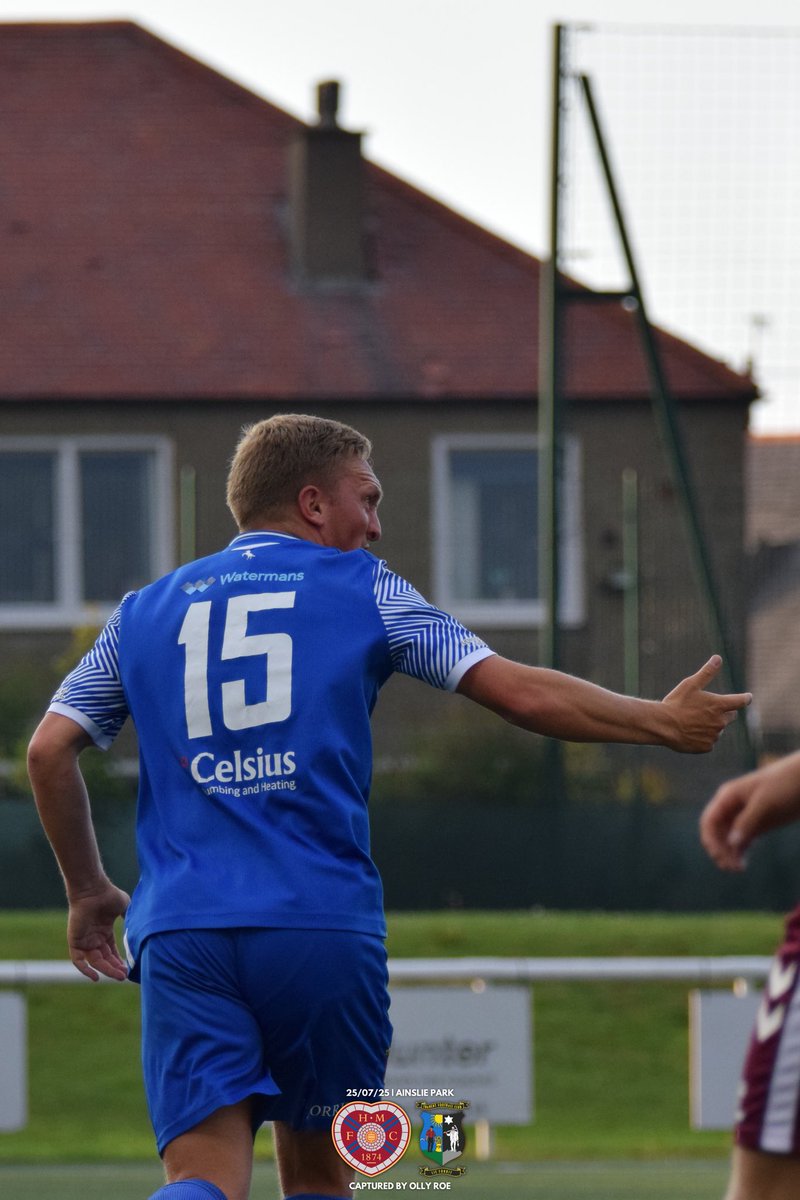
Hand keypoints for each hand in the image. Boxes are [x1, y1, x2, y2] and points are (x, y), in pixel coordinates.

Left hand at [67, 880, 130, 980]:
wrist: (93, 889)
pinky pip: (78, 960)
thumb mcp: (125, 907)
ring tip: (119, 975)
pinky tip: (96, 977)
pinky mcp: (75, 941)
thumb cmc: (109, 895)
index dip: (119, 961)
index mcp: (104, 931)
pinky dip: (85, 970)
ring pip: (95, 961)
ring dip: (106, 970)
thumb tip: (142, 927)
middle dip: (114, 968)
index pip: (111, 951)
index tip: (129, 968)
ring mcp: (84, 940)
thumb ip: (130, 918)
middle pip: (104, 959)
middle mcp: (94, 938)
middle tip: (125, 976)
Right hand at [660, 655, 750, 752]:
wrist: (663, 725)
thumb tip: (718, 658)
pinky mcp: (707, 747)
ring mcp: (714, 736)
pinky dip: (703, 737)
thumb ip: (707, 672)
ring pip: (717, 729)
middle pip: (730, 716)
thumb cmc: (676, 703)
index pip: (740, 701)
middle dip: (723, 712)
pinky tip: (690, 732)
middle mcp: (720, 722)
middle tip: (706, 709)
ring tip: (692, 721)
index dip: (745, 698)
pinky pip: (709, 741)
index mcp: (719, 705)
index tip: (748, 697)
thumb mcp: (690, 684)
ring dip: (710, 725)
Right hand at [700, 751, 799, 870]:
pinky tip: (743, 863)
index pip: (709, 821)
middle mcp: (732, 806)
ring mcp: (744, 814)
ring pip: (728, 837)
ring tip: (737, 869)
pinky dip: (740, 851)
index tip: (720, 857)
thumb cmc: (785, 785)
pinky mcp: (757, 822)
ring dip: (729, 853)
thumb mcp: (765, 804)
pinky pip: (742, 839)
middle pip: (716, 831)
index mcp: (728, 796)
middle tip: (731, 868)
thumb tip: (731, 844)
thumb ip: (747, 822)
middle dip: (719, 850)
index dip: (710, 840)